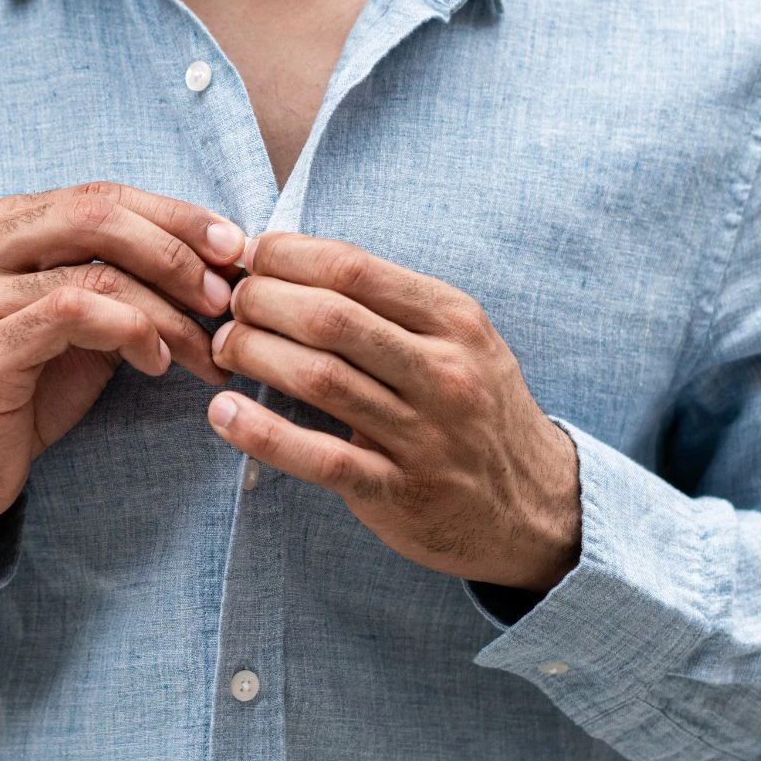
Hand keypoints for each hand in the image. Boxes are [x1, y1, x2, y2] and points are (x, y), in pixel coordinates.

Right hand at [0, 180, 244, 565]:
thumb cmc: (29, 389)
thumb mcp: (84, 323)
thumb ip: (126, 281)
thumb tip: (215, 261)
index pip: (103, 195)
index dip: (176, 215)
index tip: (232, 246)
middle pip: (98, 214)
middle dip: (177, 250)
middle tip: (226, 292)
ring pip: (97, 270)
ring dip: (169, 309)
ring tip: (204, 345)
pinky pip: (76, 315)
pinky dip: (133, 332)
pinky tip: (156, 364)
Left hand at [207, 232, 579, 592]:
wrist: (536, 505)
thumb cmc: (479, 407)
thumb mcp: (461, 339)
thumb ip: (391, 305)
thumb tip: (296, 266)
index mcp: (454, 320)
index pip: (354, 267)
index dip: (287, 256)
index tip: (251, 259)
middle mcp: (443, 371)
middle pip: (329, 317)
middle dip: (261, 302)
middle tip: (229, 306)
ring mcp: (424, 435)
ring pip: (320, 378)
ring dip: (253, 354)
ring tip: (224, 348)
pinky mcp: (399, 491)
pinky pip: (320, 457)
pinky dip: (262, 433)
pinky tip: (223, 415)